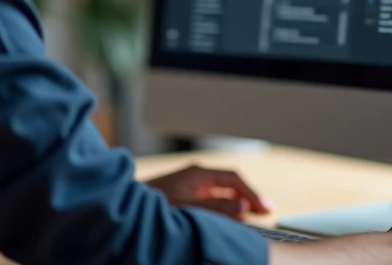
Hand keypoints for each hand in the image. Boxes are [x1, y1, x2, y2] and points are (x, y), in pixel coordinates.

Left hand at [146, 165, 274, 218]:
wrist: (127, 204)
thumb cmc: (154, 204)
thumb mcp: (187, 207)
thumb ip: (216, 207)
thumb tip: (243, 204)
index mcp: (198, 174)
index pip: (233, 179)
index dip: (252, 193)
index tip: (265, 208)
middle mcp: (196, 176)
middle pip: (230, 184)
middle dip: (248, 197)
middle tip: (264, 211)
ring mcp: (191, 185)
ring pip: (222, 191)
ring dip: (237, 202)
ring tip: (251, 216)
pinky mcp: (186, 194)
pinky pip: (212, 198)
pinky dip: (225, 206)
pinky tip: (229, 217)